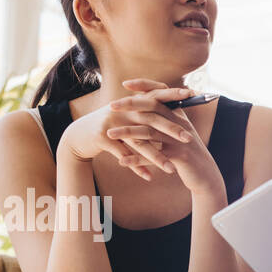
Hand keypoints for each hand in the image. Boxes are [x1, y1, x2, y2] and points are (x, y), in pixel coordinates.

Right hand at [59, 81, 194, 180]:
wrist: (79, 135)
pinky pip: (123, 154)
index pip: (156, 95)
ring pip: (138, 141)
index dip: (173, 94)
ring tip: (170, 170)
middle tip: (189, 139)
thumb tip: (173, 113)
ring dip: (155, 157)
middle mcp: (123, 110)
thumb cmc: (109, 126)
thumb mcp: (128, 117)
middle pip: (151, 118)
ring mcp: (111, 123)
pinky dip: (136, 167)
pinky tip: (148, 177)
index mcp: (131, 103)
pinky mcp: (102, 138)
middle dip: (171, 130)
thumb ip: (147, 114)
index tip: (192, 95)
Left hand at [104, 79, 224, 199]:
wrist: (206, 175)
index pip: (161, 93)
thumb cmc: (188, 154)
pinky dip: (136, 159)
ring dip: (127, 133)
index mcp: (178, 115)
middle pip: (153, 108)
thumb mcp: (179, 133)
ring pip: (150, 132)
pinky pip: (153, 156)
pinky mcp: (179, 156)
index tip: (126, 83)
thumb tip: (149, 107)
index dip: (145, 86)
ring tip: (109, 134)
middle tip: (111, 106)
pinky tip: (121, 161)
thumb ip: (166, 120)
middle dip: (130, 106)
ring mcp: (180, 139)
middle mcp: (180, 124)